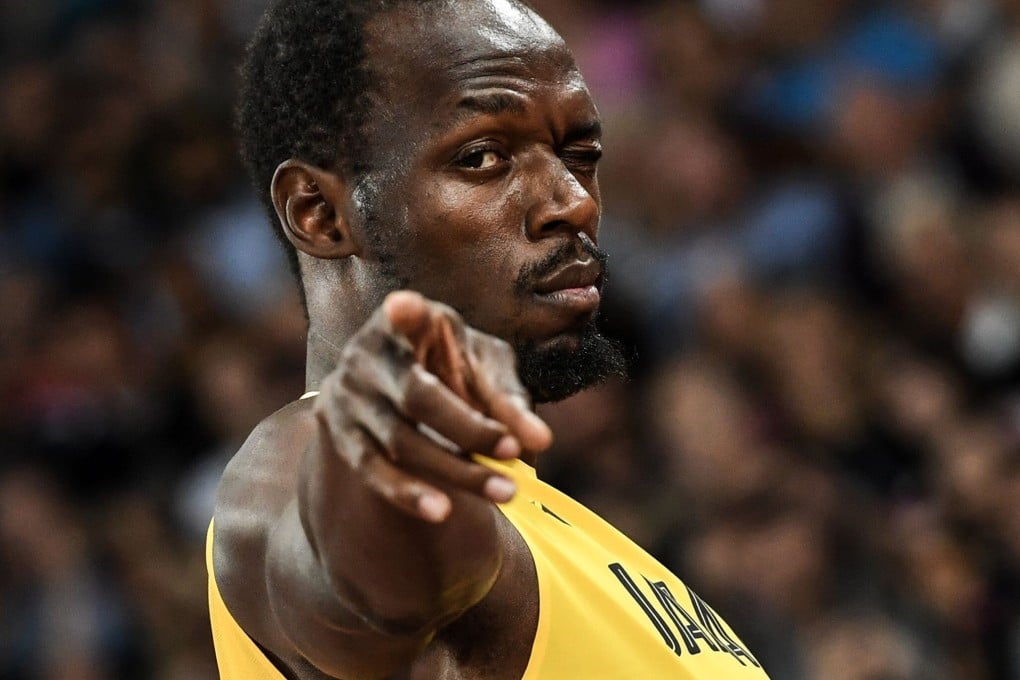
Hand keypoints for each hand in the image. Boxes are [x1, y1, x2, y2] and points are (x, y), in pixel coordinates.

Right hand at [312, 290, 552, 522]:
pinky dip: (409, 493)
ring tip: (505, 492)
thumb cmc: (449, 367)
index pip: (405, 314)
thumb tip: (539, 441)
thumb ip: (508, 399)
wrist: (390, 388)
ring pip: (400, 441)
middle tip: (514, 455)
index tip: (403, 307)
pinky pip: (372, 470)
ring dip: (455, 471)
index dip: (406, 313)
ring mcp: (347, 395)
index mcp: (406, 321)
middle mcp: (367, 354)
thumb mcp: (481, 368)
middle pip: (418, 396)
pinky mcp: (339, 434)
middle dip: (469, 430)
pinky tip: (443, 511)